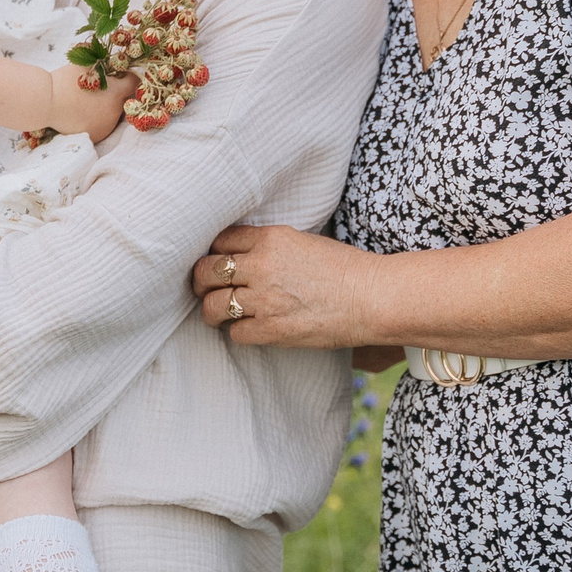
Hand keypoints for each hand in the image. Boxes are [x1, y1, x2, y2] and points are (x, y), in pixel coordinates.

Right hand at [44, 64, 134, 140]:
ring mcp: (107, 127)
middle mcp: (115, 112)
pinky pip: (103, 126)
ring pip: (114, 114)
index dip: (128, 77)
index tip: (119, 74)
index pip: (135, 83)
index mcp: (117, 93)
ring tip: (89, 101)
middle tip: (101, 88)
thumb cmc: (66, 80)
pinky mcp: (97, 136)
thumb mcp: (87, 63)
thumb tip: (116, 56)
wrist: (47, 103)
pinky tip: (85, 113)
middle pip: (124, 100)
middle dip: (116, 93)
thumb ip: (105, 61)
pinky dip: (97, 120)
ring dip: (107, 107)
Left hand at [190, 224, 380, 349]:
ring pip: (213, 305)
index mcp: (270, 239)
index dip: (213, 252)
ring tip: (216, 313)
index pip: (220, 240)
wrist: (372, 298)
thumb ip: (269, 246)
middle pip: (206, 271)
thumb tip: (239, 255)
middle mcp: (262, 266)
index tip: (216, 261)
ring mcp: (265, 299)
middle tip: (203, 288)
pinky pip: (235, 333)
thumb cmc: (343, 269)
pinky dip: (237, 332)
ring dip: (210, 310)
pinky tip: (247, 328)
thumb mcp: (302, 242)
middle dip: (200, 281)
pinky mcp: (272, 330)